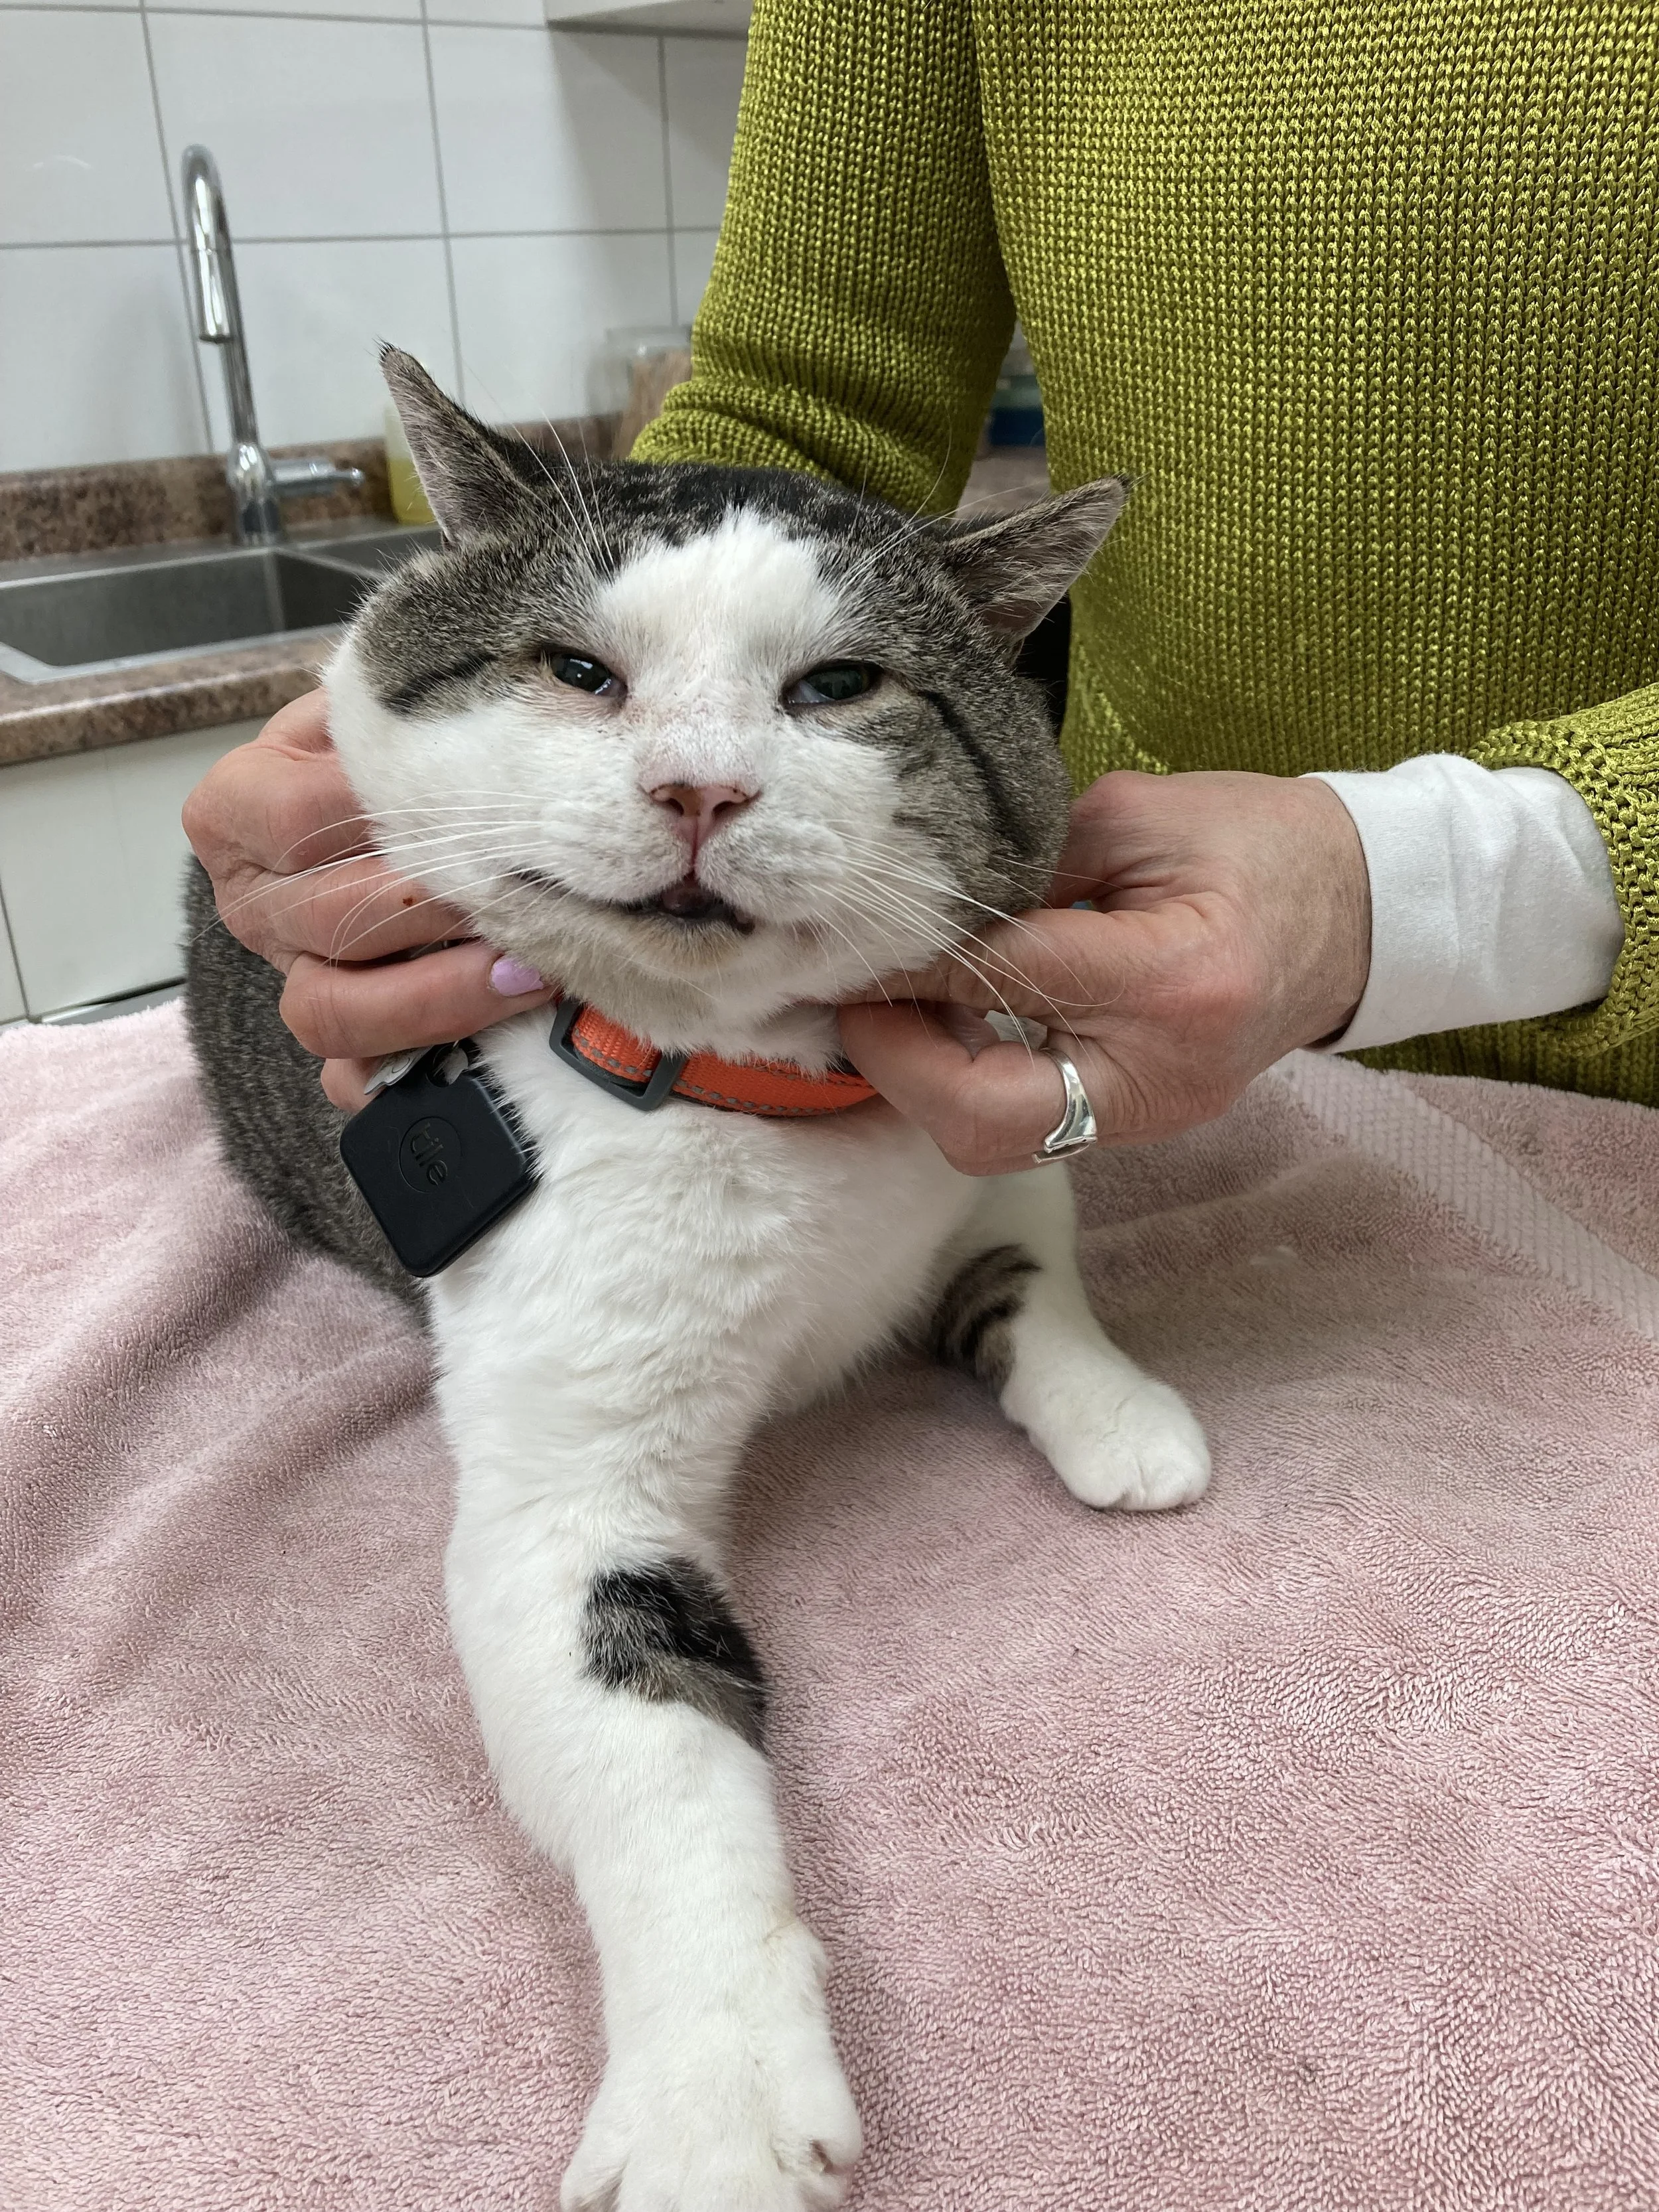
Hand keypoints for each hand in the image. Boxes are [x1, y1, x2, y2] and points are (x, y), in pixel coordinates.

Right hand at [181, 687, 555, 1111]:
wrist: (379, 814)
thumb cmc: (383, 754)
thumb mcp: (375, 704)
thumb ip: (403, 700)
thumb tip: (494, 695)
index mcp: (236, 812)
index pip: (301, 816)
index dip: (393, 814)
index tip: (481, 804)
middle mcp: (253, 904)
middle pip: (328, 919)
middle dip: (435, 910)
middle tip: (523, 892)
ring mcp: (290, 977)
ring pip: (332, 1012)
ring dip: (437, 995)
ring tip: (522, 968)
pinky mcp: (335, 1042)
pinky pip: (357, 1080)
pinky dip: (421, 1065)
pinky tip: (491, 1041)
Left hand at [838, 769, 1370, 1173]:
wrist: (1363, 908)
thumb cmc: (1258, 843)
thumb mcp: (1141, 818)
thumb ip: (1029, 862)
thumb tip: (919, 897)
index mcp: (1173, 978)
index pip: (1005, 980)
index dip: (912, 961)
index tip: (849, 937)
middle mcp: (1161, 1071)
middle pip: (984, 1118)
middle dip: (897, 1064)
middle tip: (851, 999)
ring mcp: (1155, 1112)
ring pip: (997, 1139)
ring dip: (925, 1082)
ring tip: (890, 1005)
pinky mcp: (1146, 1124)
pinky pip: (1031, 1125)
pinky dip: (970, 1083)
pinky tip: (947, 1023)